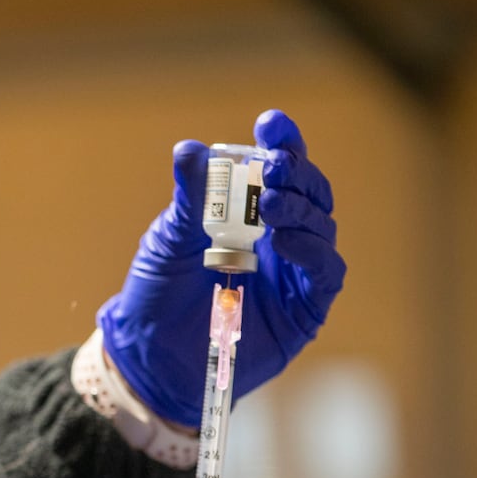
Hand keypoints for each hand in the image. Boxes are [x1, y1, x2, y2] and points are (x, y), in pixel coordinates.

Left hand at [96, 109, 344, 427]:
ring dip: (300, 209)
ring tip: (270, 205)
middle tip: (274, 166)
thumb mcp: (168, 240)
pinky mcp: (305, 309)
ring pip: (321, 227)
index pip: (278, 169)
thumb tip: (190, 149)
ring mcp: (295, 271)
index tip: (272, 123)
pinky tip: (285, 242)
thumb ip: (188, 200)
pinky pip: (326, 272)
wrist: (150, 354)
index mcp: (248, 213)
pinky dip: (312, 252)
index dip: (283, 143)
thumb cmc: (158, 294)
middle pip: (310, 192)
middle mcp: (278, 236)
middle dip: (296, 172)